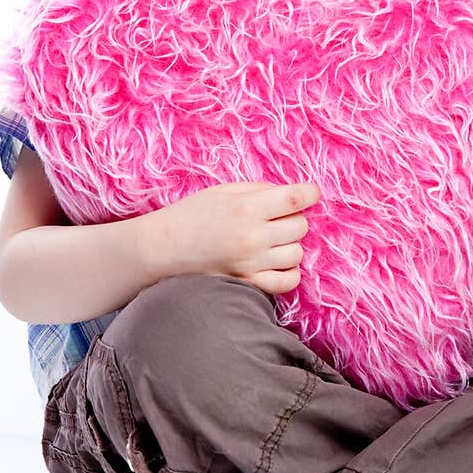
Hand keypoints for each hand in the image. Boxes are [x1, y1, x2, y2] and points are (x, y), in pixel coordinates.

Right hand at [151, 180, 321, 296]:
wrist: (161, 248)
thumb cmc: (191, 215)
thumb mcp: (223, 191)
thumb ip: (258, 190)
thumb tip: (290, 195)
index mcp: (246, 207)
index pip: (295, 198)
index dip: (311, 193)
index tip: (311, 193)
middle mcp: (252, 236)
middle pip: (300, 226)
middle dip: (293, 219)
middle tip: (276, 219)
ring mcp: (251, 262)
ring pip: (297, 253)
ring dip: (290, 245)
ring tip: (272, 241)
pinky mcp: (247, 282)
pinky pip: (287, 282)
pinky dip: (289, 272)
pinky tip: (277, 263)